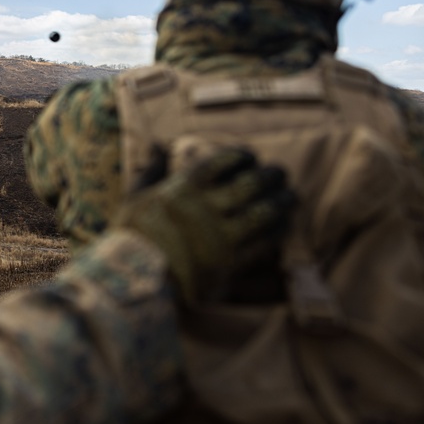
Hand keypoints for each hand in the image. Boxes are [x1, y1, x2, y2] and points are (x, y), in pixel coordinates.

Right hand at [111, 148, 293, 300]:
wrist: (133, 279)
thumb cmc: (132, 235)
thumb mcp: (134, 196)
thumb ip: (151, 170)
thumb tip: (157, 145)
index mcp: (183, 187)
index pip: (223, 161)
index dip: (242, 155)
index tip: (250, 157)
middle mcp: (205, 208)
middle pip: (252, 183)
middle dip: (272, 175)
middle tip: (280, 173)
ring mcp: (219, 235)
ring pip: (265, 211)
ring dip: (283, 202)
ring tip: (291, 197)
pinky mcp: (229, 262)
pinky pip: (264, 242)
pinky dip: (279, 231)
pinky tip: (284, 224)